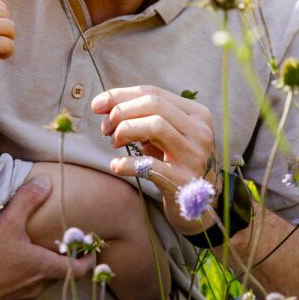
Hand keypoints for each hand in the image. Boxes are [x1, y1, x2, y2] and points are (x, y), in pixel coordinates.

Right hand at [0, 0, 14, 72]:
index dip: (0, 9)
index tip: (2, 18)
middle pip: (4, 12)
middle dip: (6, 24)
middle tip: (3, 36)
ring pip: (10, 27)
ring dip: (9, 37)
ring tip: (3, 47)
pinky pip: (9, 44)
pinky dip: (8, 51)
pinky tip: (1, 56)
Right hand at [0, 176, 94, 299]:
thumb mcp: (7, 223)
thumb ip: (27, 201)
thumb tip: (46, 182)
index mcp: (43, 268)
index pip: (77, 270)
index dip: (87, 261)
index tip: (89, 253)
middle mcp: (35, 288)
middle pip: (56, 275)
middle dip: (58, 260)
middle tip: (55, 244)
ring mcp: (19, 299)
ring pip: (36, 284)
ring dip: (36, 271)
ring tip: (27, 253)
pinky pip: (18, 293)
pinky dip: (18, 281)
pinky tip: (4, 269)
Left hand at [91, 85, 217, 233]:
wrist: (200, 206)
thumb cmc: (176, 164)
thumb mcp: (167, 137)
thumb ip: (144, 118)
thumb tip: (105, 105)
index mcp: (197, 114)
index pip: (154, 93)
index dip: (121, 96)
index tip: (97, 105)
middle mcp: (200, 132)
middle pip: (154, 105)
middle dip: (121, 112)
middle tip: (105, 128)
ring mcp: (194, 156)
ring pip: (156, 125)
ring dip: (126, 130)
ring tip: (114, 143)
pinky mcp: (182, 181)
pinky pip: (150, 165)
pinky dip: (127, 163)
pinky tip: (116, 166)